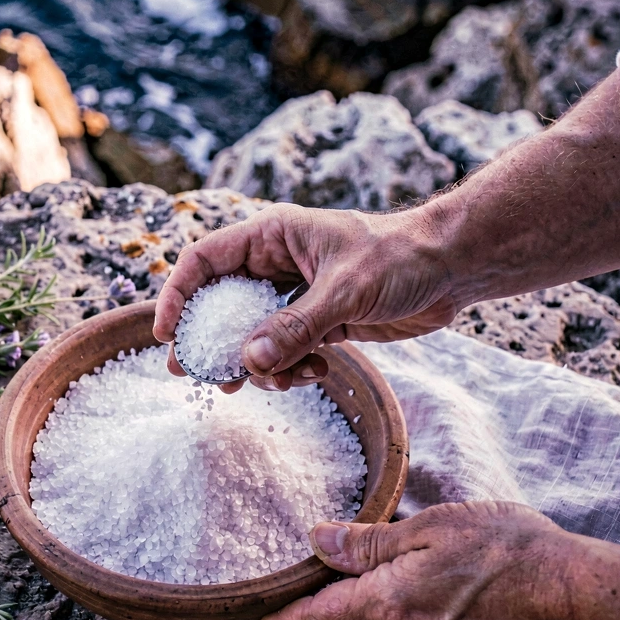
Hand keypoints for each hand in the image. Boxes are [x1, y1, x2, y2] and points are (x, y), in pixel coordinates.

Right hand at [153, 203, 457, 391]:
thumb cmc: (400, 258)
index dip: (177, 295)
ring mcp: (296, 294)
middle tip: (196, 376)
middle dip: (210, 341)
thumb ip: (296, 326)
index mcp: (271, 236)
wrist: (451, 269)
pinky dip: (291, 369)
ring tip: (269, 383)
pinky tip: (317, 373)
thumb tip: (248, 362)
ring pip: (253, 334)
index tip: (167, 335)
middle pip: (221, 302)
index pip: (204, 260)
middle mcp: (276, 264)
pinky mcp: (319, 321)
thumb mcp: (345, 289)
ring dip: (256, 364)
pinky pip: (285, 351)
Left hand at [257, 501, 587, 619]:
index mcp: (391, 602)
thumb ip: (371, 540)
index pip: (322, 617)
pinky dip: (415, 615)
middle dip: (333, 609)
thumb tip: (318, 540)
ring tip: (381, 576)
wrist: (579, 601)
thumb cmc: (508, 553)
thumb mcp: (433, 527)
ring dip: (377, 609)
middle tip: (319, 585)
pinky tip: (434, 589)